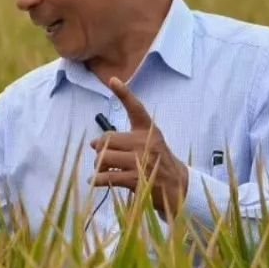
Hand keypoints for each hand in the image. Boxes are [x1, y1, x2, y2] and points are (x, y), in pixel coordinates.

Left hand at [90, 77, 188, 216]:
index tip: (112, 79)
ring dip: (98, 167)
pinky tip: (95, 182)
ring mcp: (142, 160)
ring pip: (104, 158)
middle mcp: (146, 142)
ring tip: (103, 172)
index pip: (136, 108)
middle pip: (107, 140)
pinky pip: (108, 176)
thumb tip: (91, 143)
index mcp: (148, 131)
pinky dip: (97, 180)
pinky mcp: (138, 179)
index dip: (124, 93)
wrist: (177, 188)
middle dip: (99, 151)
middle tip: (103, 160)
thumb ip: (122, 141)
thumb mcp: (147, 146)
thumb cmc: (156, 165)